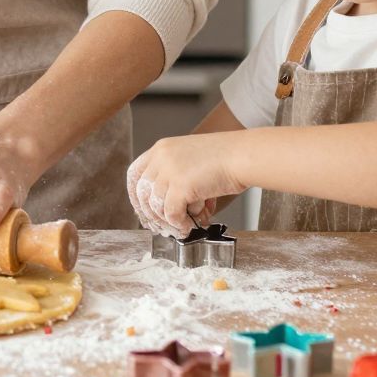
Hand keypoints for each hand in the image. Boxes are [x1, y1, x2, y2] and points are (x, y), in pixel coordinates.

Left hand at [126, 134, 243, 237]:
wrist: (242, 156)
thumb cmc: (224, 160)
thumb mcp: (190, 160)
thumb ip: (174, 179)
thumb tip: (167, 210)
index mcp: (161, 148)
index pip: (135, 174)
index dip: (136, 196)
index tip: (143, 211)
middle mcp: (161, 157)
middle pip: (141, 193)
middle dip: (150, 215)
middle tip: (161, 227)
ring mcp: (170, 170)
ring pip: (156, 206)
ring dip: (168, 222)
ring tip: (183, 227)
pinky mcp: (181, 186)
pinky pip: (172, 214)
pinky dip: (180, 224)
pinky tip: (190, 227)